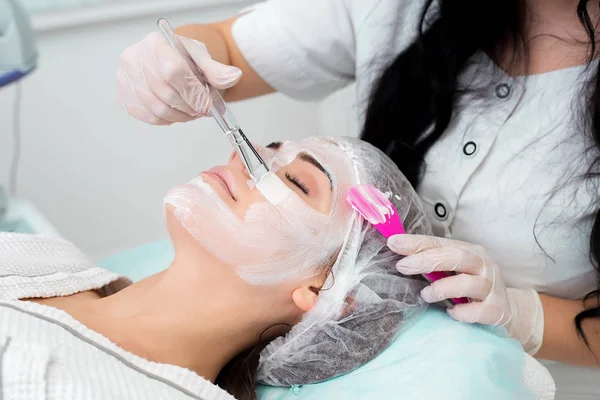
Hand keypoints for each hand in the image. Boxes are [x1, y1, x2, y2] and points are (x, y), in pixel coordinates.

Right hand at [116, 31, 241, 124]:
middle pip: (165, 93)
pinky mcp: (124, 95)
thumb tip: (233, 77)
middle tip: (202, 110)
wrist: (166, 59)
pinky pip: (147, 116)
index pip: (173, 72)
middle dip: (189, 108)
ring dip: (180, 117)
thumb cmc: (182, 58)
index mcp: (156, 43)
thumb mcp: (202, 59)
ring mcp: (125, 77)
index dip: (192, 93)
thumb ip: (217, 71)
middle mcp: (135, 58)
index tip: (206, 105)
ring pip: (156, 109)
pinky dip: (165, 120)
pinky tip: (174, 112)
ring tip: (191, 112)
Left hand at [387, 234, 543, 353]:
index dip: (416, 242)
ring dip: (442, 288)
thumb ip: (432, 264)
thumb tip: (398, 257)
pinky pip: (480, 311)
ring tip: (425, 295)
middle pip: (456, 257)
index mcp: (469, 251)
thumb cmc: (471, 287)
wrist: (507, 310)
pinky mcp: (498, 310)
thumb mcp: (453, 270)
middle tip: (402, 266)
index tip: (393, 243)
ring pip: (468, 283)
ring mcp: (492, 288)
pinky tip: (451, 314)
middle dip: (426, 260)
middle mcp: (483, 265)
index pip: (440, 243)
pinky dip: (463, 313)